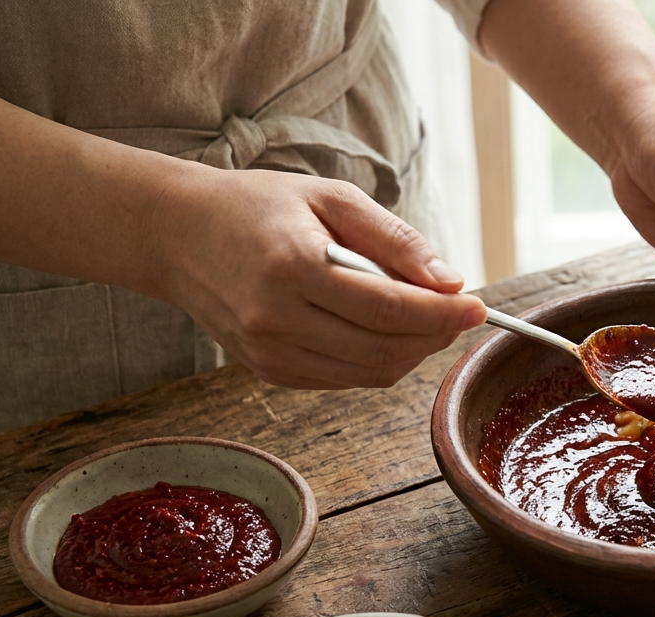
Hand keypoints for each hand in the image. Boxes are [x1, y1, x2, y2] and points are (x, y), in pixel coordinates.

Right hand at [145, 167, 485, 388]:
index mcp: (293, 266)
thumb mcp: (332, 199)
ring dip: (412, 352)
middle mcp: (277, 318)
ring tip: (425, 318)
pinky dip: (378, 360)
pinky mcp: (269, 371)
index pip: (390, 308)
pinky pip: (346, 379)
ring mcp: (270, 353)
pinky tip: (383, 330)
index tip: (477, 305)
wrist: (176, 235)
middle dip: (435, 335)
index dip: (443, 314)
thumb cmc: (259, 207)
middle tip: (457, 311)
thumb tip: (450, 280)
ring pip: (370, 373)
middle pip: (386, 349)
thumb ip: (395, 240)